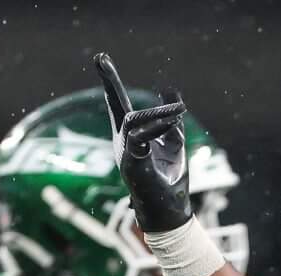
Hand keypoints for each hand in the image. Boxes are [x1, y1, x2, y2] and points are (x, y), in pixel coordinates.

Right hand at [91, 52, 193, 235]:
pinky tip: (173, 121)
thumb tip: (169, 89)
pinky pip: (140, 139)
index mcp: (131, 137)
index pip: (119, 105)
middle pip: (116, 107)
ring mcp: (125, 154)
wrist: (169, 214)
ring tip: (180, 110)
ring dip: (157, 113)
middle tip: (100, 57)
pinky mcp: (132, 165)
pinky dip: (157, 128)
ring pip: (132, 121)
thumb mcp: (174, 141)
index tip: (101, 59)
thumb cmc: (170, 180)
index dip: (111, 83)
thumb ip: (170, 118)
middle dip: (110, 82)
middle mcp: (123, 143)